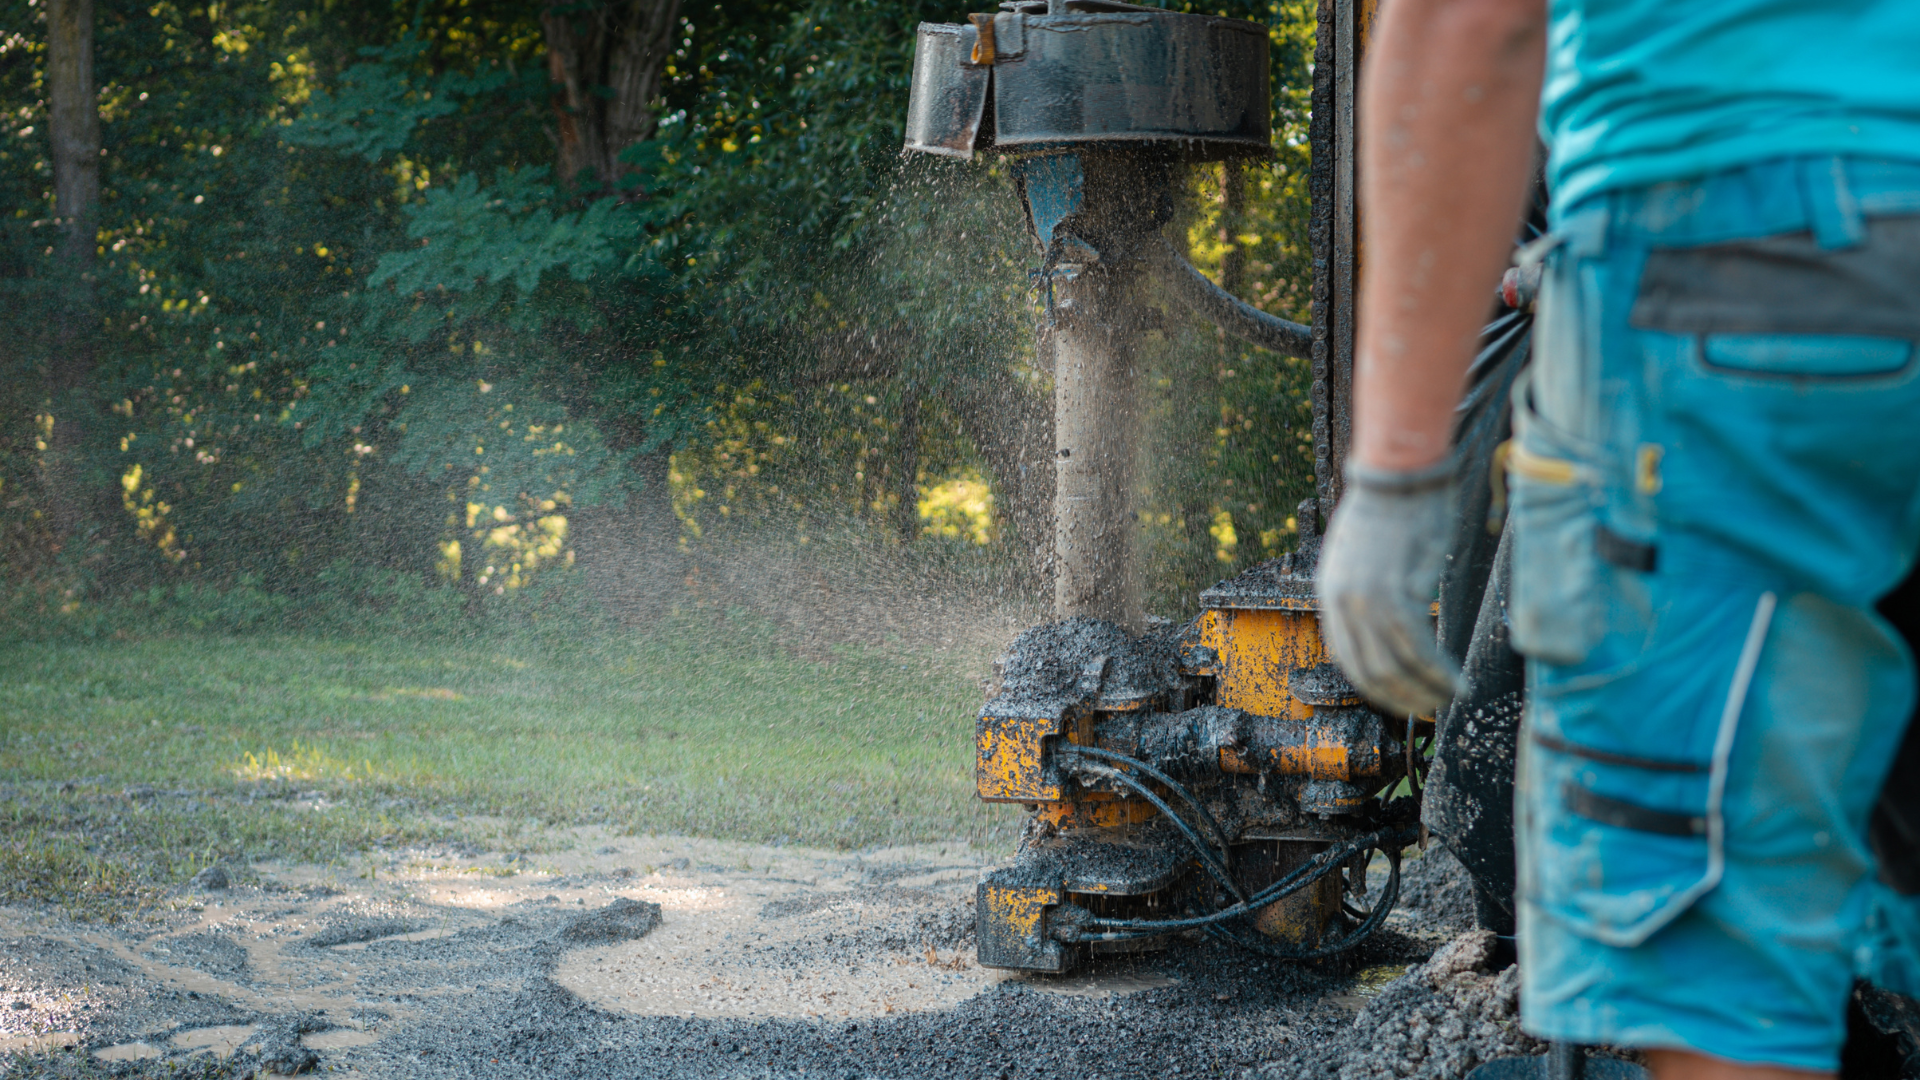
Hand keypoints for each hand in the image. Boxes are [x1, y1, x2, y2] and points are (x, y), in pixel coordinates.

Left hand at [1314, 459, 1462, 715]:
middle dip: (1400, 697)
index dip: (1374, 685)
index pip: (1346, 657)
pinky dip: (1438, 672)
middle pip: (1368, 669)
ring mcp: (1366, 600)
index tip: (1400, 697)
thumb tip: (1391, 622)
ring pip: (1395, 666)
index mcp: (1329, 593)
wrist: (1399, 474)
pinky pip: (1418, 649)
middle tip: (1428, 710)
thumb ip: (1367, 590)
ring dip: (1424, 690)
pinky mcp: (1397, 593)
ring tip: (1449, 699)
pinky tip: (1455, 682)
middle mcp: (1341, 602)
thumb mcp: (1363, 554)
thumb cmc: (1392, 507)